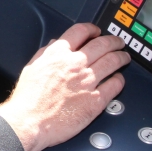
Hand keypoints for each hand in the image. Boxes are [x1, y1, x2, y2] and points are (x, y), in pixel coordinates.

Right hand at [0, 23, 128, 150]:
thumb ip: (45, 53)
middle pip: (102, 44)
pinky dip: (119, 80)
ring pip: (112, 62)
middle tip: (118, 43)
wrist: (29, 121)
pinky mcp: (95, 100)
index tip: (97, 31)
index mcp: (57, 54)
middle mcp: (74, 64)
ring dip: (121, 57)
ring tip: (124, 58)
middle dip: (114, 41)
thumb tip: (55, 44)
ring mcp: (87, 82)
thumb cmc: (27, 99)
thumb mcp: (31, 68)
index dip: (92, 29)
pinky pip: (115, 85)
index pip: (80, 31)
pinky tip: (119, 79)